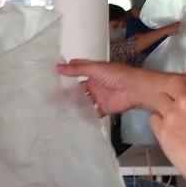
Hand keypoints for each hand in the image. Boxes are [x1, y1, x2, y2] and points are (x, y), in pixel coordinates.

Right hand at [57, 59, 180, 115]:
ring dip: (74, 106)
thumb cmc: (117, 75)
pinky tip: (73, 119)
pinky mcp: (103, 108)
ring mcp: (98, 97)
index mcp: (92, 72)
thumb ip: (77, 70)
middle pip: (78, 90)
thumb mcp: (95, 69)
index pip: (76, 72)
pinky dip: (85, 116)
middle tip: (51, 100)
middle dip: (67, 94)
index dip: (66, 75)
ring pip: (83, 102)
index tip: (51, 79)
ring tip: (59, 111)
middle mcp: (94, 84)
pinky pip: (92, 113)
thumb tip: (58, 67)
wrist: (135, 89)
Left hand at [147, 66, 185, 186]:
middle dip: (176, 91)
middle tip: (181, 104)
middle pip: (173, 82)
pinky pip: (153, 119)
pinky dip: (159, 123)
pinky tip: (169, 132)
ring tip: (174, 120)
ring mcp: (173, 114)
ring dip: (166, 106)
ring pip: (160, 99)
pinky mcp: (162, 130)